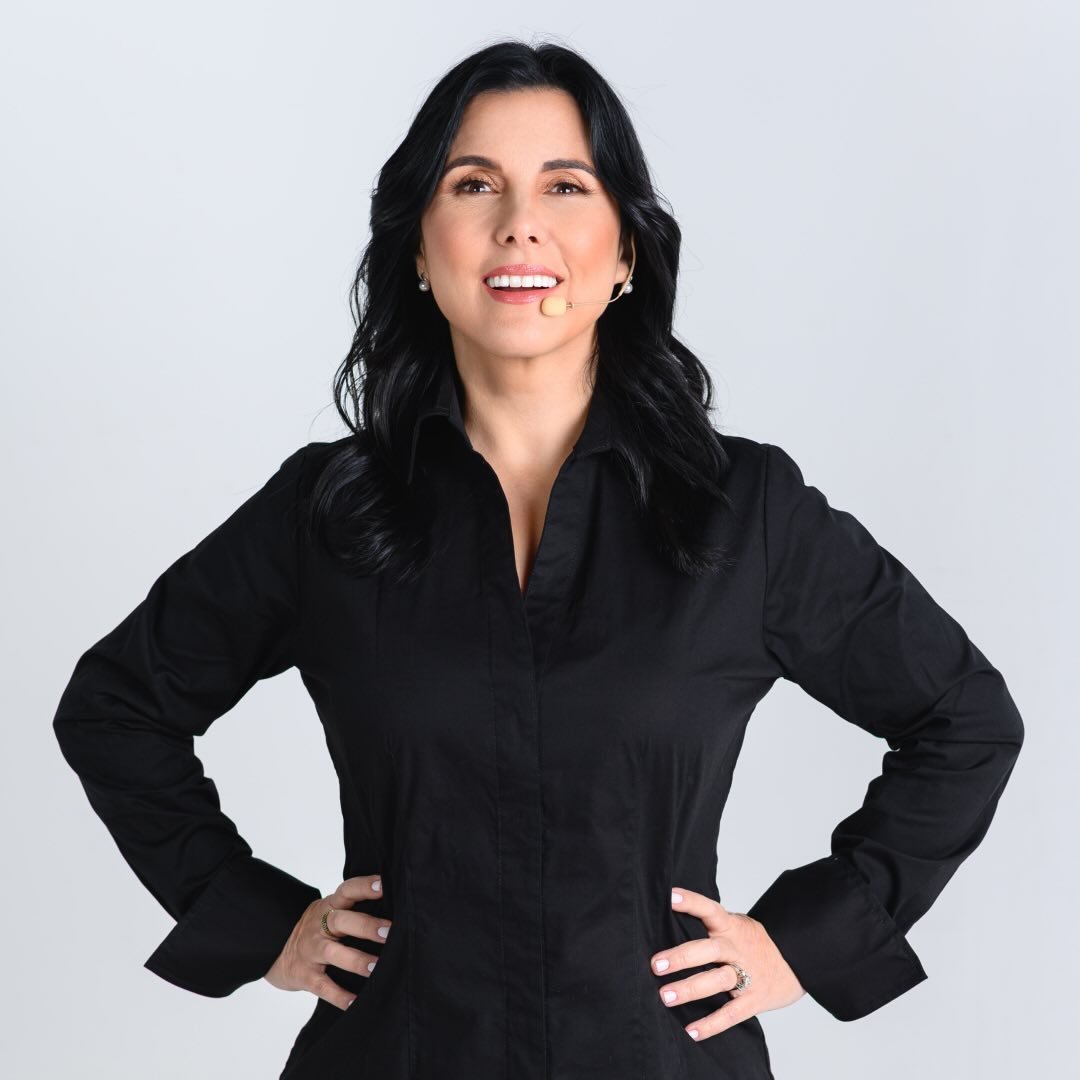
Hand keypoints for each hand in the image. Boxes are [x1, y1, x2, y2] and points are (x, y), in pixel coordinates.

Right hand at [264, 873, 390, 1010]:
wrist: (277, 953)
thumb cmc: (318, 930)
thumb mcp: (330, 912)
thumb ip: (354, 910)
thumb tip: (398, 911)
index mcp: (329, 906)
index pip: (346, 891)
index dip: (363, 886)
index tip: (383, 884)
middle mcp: (319, 926)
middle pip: (341, 921)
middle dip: (366, 926)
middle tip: (389, 932)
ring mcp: (311, 951)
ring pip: (332, 953)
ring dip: (356, 960)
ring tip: (376, 967)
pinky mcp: (305, 976)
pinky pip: (322, 986)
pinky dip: (339, 996)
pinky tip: (355, 1002)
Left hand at [652, 886, 804, 1040]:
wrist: (797, 962)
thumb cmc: (754, 943)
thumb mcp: (737, 926)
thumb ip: (711, 928)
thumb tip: (669, 927)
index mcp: (732, 927)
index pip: (710, 910)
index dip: (691, 902)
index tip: (670, 896)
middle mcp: (737, 949)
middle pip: (709, 950)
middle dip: (682, 957)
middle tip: (656, 965)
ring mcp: (747, 975)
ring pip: (717, 980)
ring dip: (690, 989)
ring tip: (666, 997)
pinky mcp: (755, 999)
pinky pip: (731, 1014)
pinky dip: (712, 1024)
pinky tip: (691, 1031)